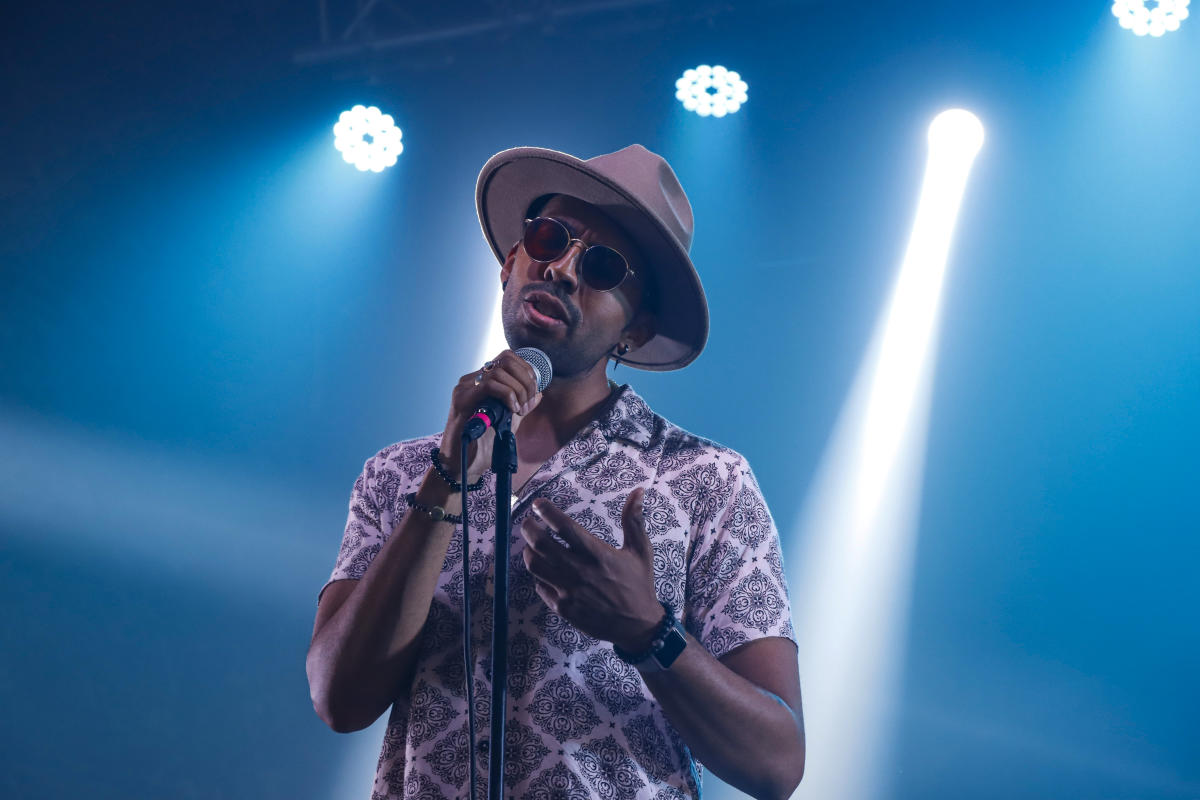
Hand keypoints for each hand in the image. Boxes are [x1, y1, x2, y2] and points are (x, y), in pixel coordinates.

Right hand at [439, 350, 542, 483]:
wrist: (463, 465)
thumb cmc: (483, 445)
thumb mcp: (508, 422)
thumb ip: (522, 405)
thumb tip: (539, 393)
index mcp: (481, 382)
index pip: (507, 358)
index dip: (526, 370)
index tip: (533, 393)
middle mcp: (471, 380)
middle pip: (505, 359)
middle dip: (525, 379)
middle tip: (528, 402)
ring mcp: (464, 388)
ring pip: (499, 371)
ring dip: (518, 390)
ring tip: (520, 410)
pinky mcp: (461, 400)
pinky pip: (490, 385)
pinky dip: (507, 395)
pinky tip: (512, 410)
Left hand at [520, 487, 662, 651]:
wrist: (638, 626)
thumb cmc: (639, 584)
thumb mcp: (640, 550)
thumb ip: (633, 520)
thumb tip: (638, 491)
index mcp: (597, 554)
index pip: (564, 527)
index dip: (547, 512)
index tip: (538, 504)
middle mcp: (579, 571)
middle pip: (541, 544)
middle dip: (529, 529)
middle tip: (527, 522)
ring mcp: (569, 591)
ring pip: (535, 566)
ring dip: (529, 552)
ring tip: (531, 545)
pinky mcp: (563, 608)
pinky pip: (541, 587)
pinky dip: (539, 576)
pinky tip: (544, 570)